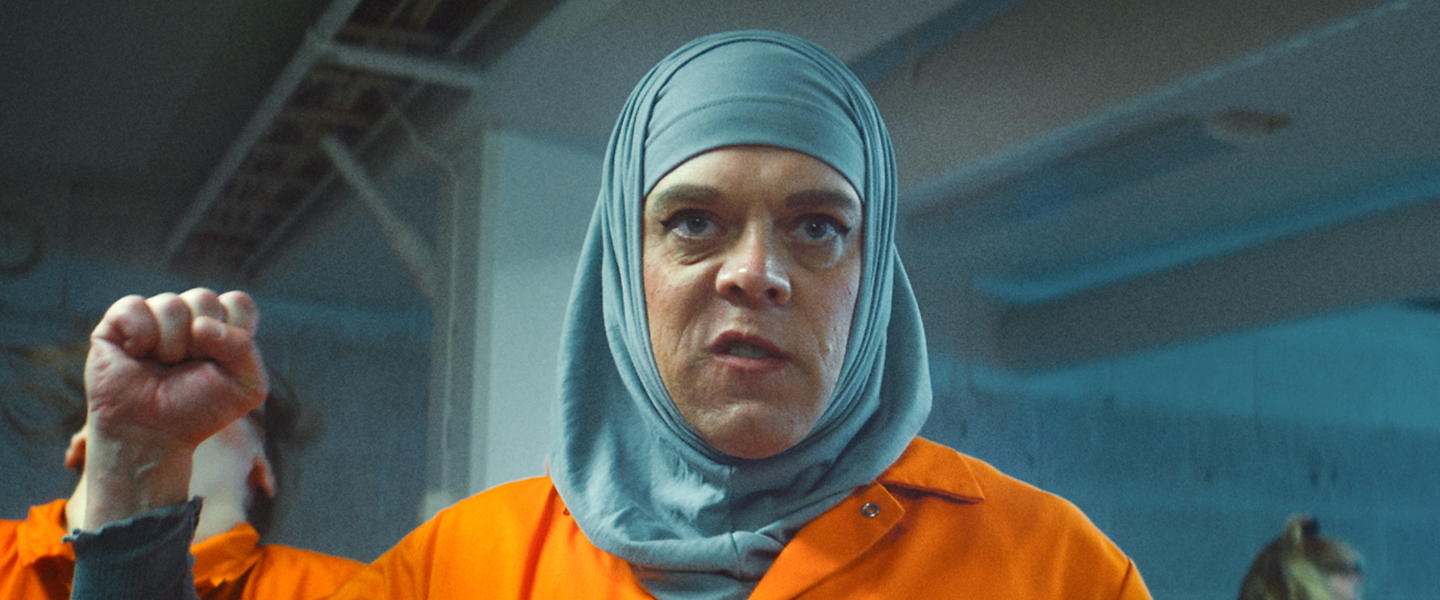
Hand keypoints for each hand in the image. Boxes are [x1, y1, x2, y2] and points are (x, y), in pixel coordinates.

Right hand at [80, 288, 266, 527]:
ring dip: (171, 346)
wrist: (152, 435)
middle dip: (201, 343)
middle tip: (187, 367)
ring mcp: (153, 316)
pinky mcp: (117, 323)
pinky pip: (134, 307)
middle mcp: (187, 315)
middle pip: (205, 298)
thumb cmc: (199, 410)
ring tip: (162, 366)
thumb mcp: (246, 386)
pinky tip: (136, 356)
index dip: (234, 333)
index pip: (238, 303)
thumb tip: (201, 325)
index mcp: (220, 325)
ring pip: (171, 304)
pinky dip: (141, 337)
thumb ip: (245, 348)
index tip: (221, 363)